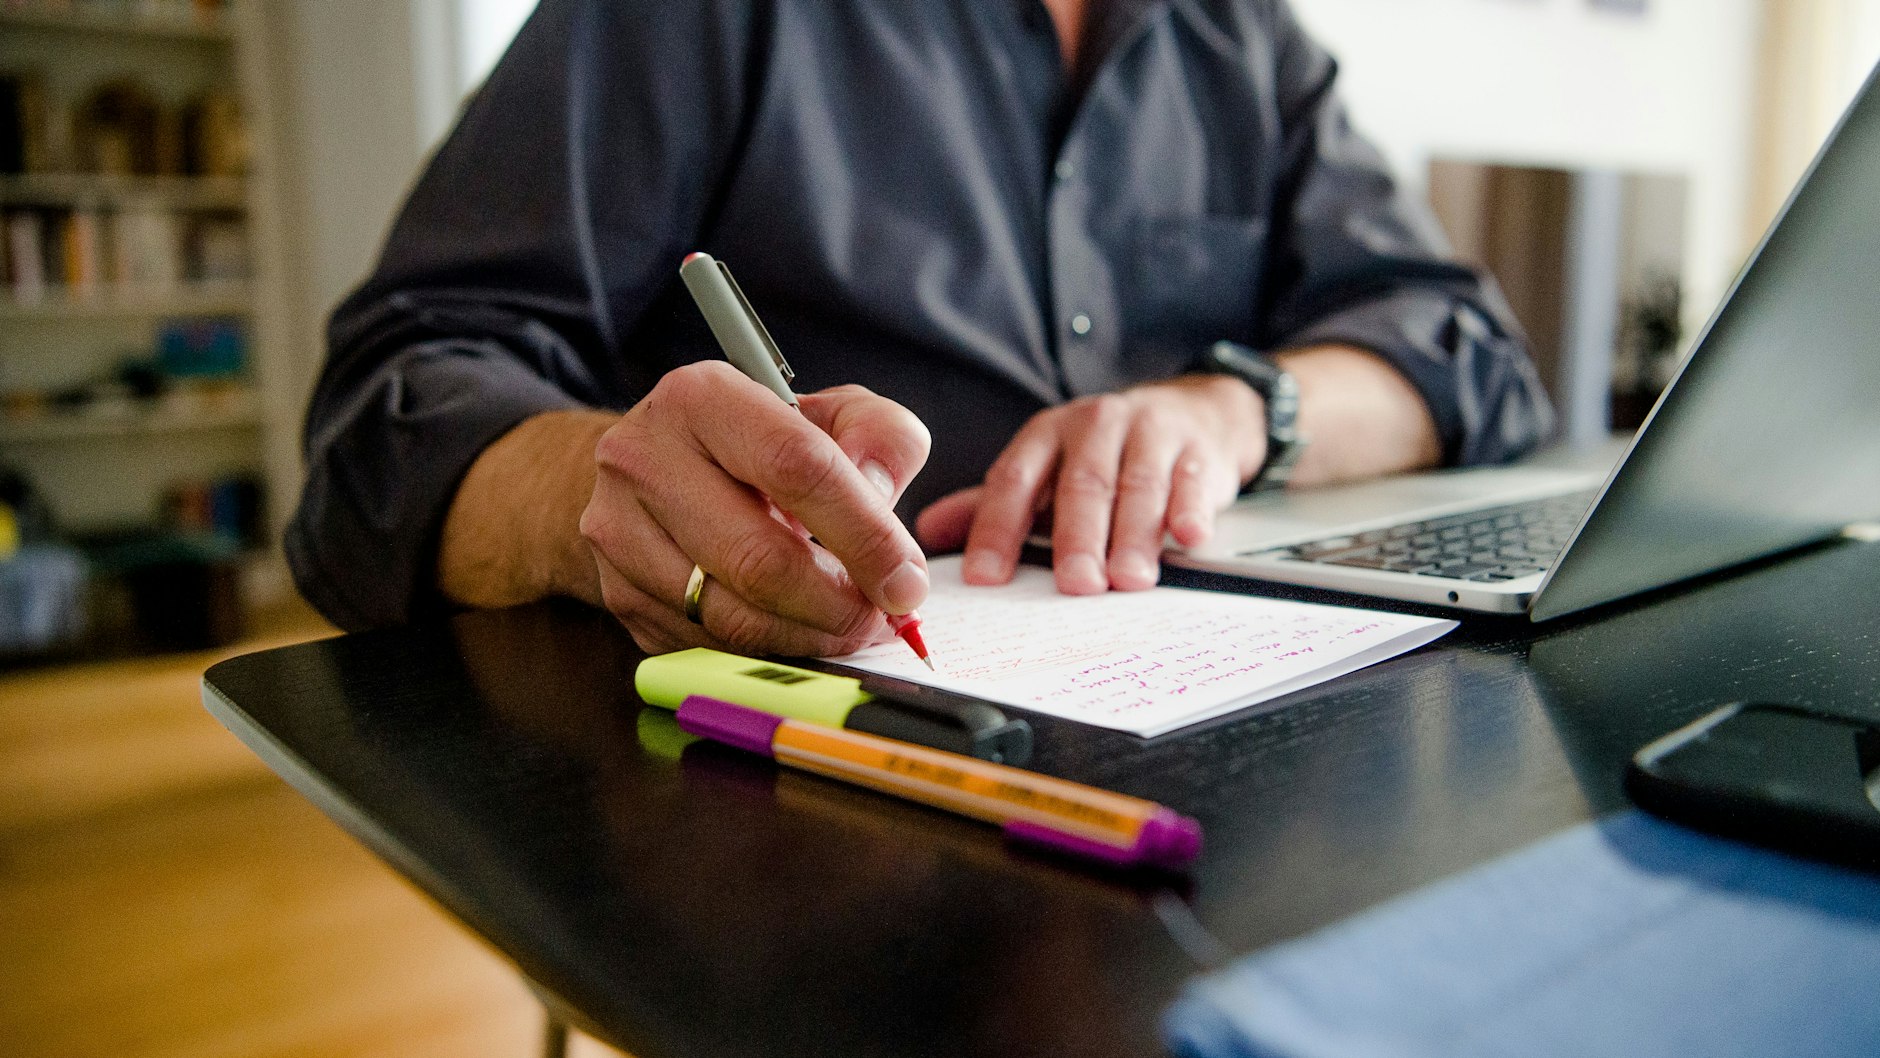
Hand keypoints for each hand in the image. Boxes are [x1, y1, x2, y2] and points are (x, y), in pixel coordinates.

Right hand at [579, 361, 931, 654]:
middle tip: (884, 620)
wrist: (654, 469)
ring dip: (808, 636)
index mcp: (701, 399)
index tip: (907, 582)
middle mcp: (643, 460)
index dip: (865, 534)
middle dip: (839, 604)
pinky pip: (706, 644)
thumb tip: (882, 497)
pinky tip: (798, 631)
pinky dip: (767, 650)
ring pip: (731, 615)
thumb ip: (881, 438)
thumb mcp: (830, 415)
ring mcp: (619, 532)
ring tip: (849, 626)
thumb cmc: (758, 444)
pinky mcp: (617, 593)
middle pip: (758, 557)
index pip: (797, 468)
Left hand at [915, 375, 1262, 593]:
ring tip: (1128, 580)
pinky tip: (1189, 537)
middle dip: (1076, 538)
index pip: (1013, 479)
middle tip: (1074, 585)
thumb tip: (928, 533)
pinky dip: (1192, 510)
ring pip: (1138, 486)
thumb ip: (995, 504)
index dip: (996, 528)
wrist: (1193, 414)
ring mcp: (1150, 434)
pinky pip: (1194, 482)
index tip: (984, 577)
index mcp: (1047, 434)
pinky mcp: (1198, 450)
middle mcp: (1095, 426)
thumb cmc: (1107, 454)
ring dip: (1134, 536)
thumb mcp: (1046, 470)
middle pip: (1082, 484)